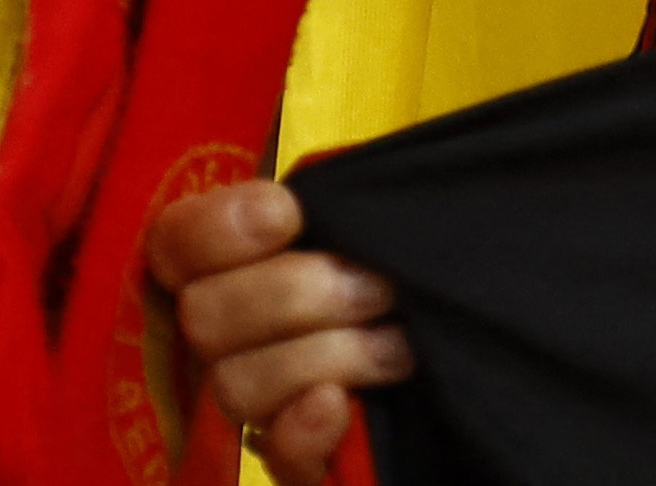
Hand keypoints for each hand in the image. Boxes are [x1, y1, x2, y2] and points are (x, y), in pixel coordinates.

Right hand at [145, 180, 399, 485]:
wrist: (481, 351)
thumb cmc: (417, 268)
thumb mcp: (379, 221)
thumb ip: (336, 205)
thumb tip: (301, 199)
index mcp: (236, 266)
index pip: (175, 242)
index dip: (216, 229)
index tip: (287, 216)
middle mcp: (229, 337)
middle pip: (203, 317)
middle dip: (295, 294)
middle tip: (377, 288)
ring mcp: (257, 402)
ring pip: (237, 384)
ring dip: (327, 354)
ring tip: (399, 344)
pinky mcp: (298, 456)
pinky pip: (276, 454)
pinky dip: (304, 429)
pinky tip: (340, 405)